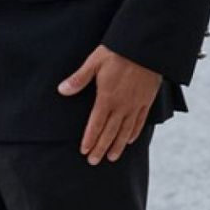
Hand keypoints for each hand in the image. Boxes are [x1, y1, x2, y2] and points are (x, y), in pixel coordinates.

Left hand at [58, 45, 161, 165]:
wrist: (145, 47)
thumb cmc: (117, 52)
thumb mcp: (94, 62)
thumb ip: (79, 79)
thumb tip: (62, 90)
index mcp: (107, 98)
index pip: (96, 124)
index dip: (90, 139)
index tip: (84, 151)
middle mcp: (121, 106)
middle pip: (110, 132)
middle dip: (101, 148)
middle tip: (94, 161)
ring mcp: (135, 105)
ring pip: (125, 131)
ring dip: (118, 146)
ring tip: (111, 158)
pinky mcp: (147, 101)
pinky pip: (140, 122)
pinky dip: (134, 133)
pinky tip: (130, 140)